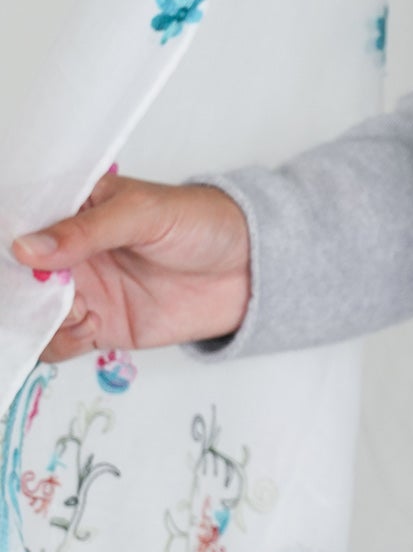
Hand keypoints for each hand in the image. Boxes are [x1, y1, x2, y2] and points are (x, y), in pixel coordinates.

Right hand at [11, 166, 251, 360]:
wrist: (249, 269)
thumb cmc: (202, 223)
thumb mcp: (144, 213)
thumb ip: (87, 230)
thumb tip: (26, 248)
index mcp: (78, 208)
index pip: (26, 221)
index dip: (10, 238)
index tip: (10, 255)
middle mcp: (73, 251)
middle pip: (20, 274)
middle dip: (16, 287)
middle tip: (34, 291)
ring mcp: (84, 289)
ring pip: (33, 311)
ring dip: (37, 316)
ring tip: (74, 307)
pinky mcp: (100, 326)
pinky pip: (58, 342)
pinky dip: (57, 342)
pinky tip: (86, 327)